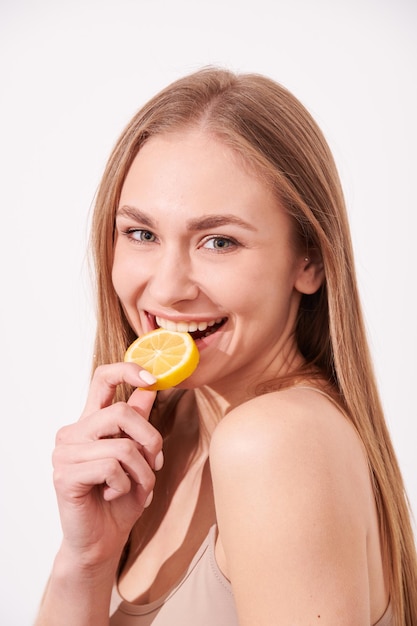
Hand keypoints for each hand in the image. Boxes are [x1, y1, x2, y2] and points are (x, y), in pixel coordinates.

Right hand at [52, 362, 162, 566]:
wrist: (102, 542)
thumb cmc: (120, 498)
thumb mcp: (138, 456)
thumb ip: (139, 422)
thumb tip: (149, 387)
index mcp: (91, 421)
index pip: (103, 378)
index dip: (129, 370)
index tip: (153, 379)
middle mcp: (74, 432)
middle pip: (122, 412)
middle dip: (150, 440)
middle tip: (155, 464)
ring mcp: (65, 453)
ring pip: (122, 446)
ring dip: (142, 472)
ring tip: (136, 487)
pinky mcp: (64, 475)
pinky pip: (111, 468)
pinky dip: (125, 486)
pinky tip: (112, 495)